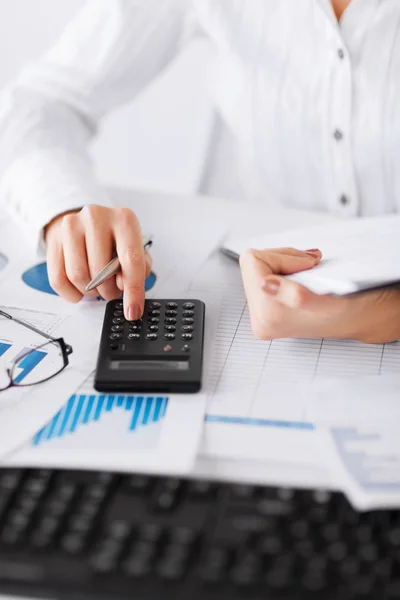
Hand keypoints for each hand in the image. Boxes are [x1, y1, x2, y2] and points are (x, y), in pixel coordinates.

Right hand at [44, 205, 151, 319]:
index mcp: (124, 219)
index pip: (131, 259)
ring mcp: (72, 226)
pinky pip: (58, 279)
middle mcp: (96, 217)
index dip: (133, 291)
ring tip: (97, 287)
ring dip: (90, 292)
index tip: (133, 311)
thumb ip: (139, 269)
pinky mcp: (54, 239)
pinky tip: (80, 290)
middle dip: (109, 291)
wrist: (86, 223)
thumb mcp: (135, 250)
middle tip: (112, 291)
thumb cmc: (114, 240)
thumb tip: (123, 285)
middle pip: (100, 270)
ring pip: (77, 276)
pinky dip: (71, 294)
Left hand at [239, 247, 399, 343]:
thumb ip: (296, 295)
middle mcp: (259, 319)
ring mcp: (261, 315)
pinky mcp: (265, 309)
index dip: (286, 257)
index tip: (307, 267)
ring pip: (258, 266)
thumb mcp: (328, 300)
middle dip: (284, 260)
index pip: (254, 261)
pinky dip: (285, 269)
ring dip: (286, 264)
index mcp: (267, 315)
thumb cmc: (348, 306)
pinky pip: (264, 272)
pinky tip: (301, 279)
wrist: (361, 316)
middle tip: (309, 270)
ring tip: (308, 277)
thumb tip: (265, 284)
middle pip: (253, 264)